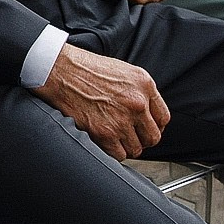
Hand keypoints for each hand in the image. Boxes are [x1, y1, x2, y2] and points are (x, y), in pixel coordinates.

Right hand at [36, 45, 169, 158]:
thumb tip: (146, 113)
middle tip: (129, 136)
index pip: (163, 118)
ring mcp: (121, 119)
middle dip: (141, 139)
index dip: (154, 126)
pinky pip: (119, 155)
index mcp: (144, 85)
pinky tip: (104, 141)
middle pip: (153, 137)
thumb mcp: (123, 71)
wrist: (60, 71)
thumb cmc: (85, 69)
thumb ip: (139, 92)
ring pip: (136, 149)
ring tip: (113, 137)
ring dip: (125, 146)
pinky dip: (112, 152)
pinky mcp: (104, 132)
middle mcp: (137, 103)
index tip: (145, 129)